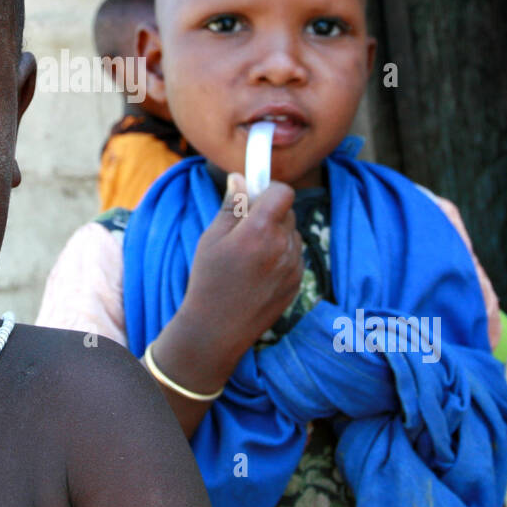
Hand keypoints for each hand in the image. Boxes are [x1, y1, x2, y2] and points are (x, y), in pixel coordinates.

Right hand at [172, 173, 302, 379]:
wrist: (217, 328)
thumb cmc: (209, 279)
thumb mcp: (212, 237)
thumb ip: (232, 205)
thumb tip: (240, 178)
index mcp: (260, 231)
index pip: (283, 192)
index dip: (269, 190)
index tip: (254, 196)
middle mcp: (283, 247)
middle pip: (287, 211)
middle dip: (269, 212)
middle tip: (244, 228)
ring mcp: (294, 266)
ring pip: (291, 233)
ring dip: (276, 234)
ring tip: (249, 254)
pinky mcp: (298, 282)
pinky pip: (294, 254)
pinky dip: (280, 255)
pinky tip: (258, 271)